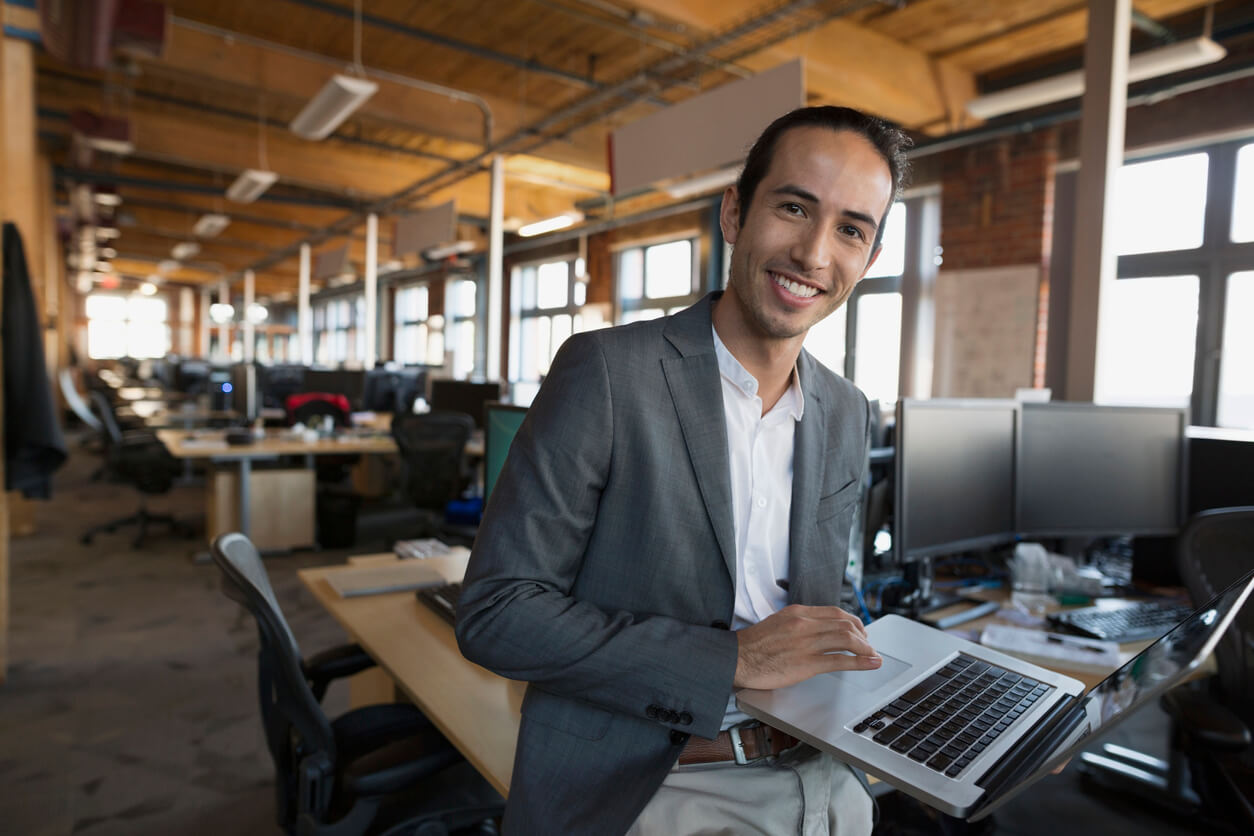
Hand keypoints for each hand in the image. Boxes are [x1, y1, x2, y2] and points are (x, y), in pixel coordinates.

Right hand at [734, 604, 880, 690]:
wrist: (735, 659)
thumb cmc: (753, 645)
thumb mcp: (777, 622)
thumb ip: (798, 624)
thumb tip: (817, 630)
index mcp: (797, 612)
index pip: (834, 612)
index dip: (852, 621)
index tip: (859, 630)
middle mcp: (804, 624)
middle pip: (845, 624)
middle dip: (863, 635)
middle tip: (868, 645)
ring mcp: (806, 643)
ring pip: (846, 639)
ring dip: (866, 648)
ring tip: (873, 655)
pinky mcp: (805, 663)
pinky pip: (840, 660)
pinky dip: (860, 662)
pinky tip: (870, 663)